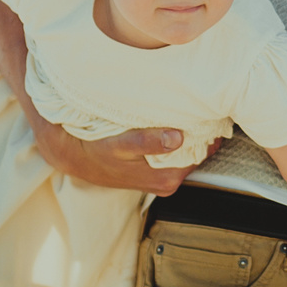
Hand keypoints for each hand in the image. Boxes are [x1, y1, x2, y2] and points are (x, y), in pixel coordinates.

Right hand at [31, 118, 218, 195]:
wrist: (77, 158)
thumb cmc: (98, 150)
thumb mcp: (120, 145)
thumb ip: (148, 142)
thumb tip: (177, 137)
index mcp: (167, 178)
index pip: (203, 151)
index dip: (208, 130)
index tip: (209, 108)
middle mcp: (169, 182)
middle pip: (198, 152)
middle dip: (201, 130)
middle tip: (201, 104)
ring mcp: (163, 178)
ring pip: (188, 152)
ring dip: (190, 133)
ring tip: (190, 109)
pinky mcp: (155, 173)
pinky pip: (177, 153)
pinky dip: (179, 138)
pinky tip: (174, 121)